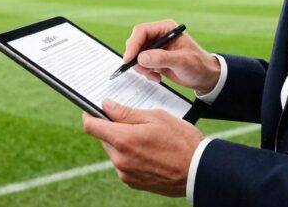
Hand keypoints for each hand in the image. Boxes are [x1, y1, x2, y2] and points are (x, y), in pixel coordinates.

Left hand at [82, 99, 203, 196]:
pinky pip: (123, 164)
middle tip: (133, 122)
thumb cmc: (181, 141)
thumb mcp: (155, 117)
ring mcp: (125, 173)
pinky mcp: (132, 182)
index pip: (91, 126)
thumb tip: (106, 105)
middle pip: (103, 138)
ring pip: (113, 151)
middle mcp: (119, 159)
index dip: (90, 115)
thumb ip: (126, 112)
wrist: (198, 171)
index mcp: (123, 140)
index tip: (94, 110)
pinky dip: (130, 156)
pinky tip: (149, 152)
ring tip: (146, 139)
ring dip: (122, 143)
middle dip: (112, 128)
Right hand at [123, 19, 219, 93]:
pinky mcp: (154, 59)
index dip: (133, 44)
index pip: (142, 31)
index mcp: (166, 28)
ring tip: (155, 75)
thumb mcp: (181, 61)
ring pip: (136, 55)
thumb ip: (161, 58)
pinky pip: (141, 64)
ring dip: (142, 67)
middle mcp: (159, 36)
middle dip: (136, 58)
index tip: (129, 59)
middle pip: (136, 42)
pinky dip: (146, 72)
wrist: (204, 77)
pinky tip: (157, 77)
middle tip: (144, 71)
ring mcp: (155, 48)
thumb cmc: (198, 64)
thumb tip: (141, 57)